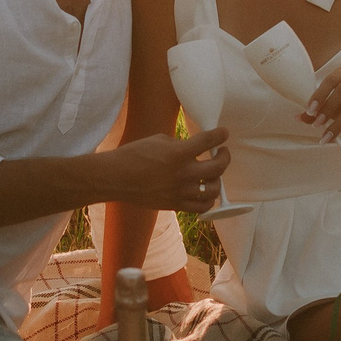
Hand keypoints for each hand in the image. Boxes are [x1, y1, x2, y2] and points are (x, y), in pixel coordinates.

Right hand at [102, 127, 230, 211]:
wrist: (116, 178)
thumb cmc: (134, 155)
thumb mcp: (158, 140)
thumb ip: (180, 144)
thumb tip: (194, 149)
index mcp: (178, 153)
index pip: (208, 141)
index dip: (220, 135)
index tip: (223, 133)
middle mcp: (183, 173)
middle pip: (218, 167)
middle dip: (224, 157)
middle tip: (222, 152)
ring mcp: (180, 191)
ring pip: (214, 190)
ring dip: (218, 180)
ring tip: (213, 174)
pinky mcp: (176, 204)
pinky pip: (201, 207)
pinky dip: (207, 199)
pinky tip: (205, 192)